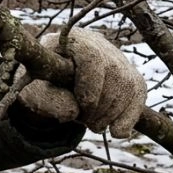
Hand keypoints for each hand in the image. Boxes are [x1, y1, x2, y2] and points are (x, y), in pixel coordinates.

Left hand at [16, 28, 145, 137]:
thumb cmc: (40, 85)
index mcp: (70, 40)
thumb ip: (47, 100)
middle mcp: (97, 42)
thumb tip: (73, 111)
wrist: (50, 83)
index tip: (82, 108)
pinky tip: (117, 131)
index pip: (92, 58)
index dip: (90, 87)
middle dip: (100, 107)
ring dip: (111, 114)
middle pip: (113, 74)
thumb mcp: (34, 92)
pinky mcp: (129, 74)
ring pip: (128, 86)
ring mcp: (116, 57)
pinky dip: (130, 116)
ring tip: (93, 123)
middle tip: (84, 122)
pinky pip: (139, 93)